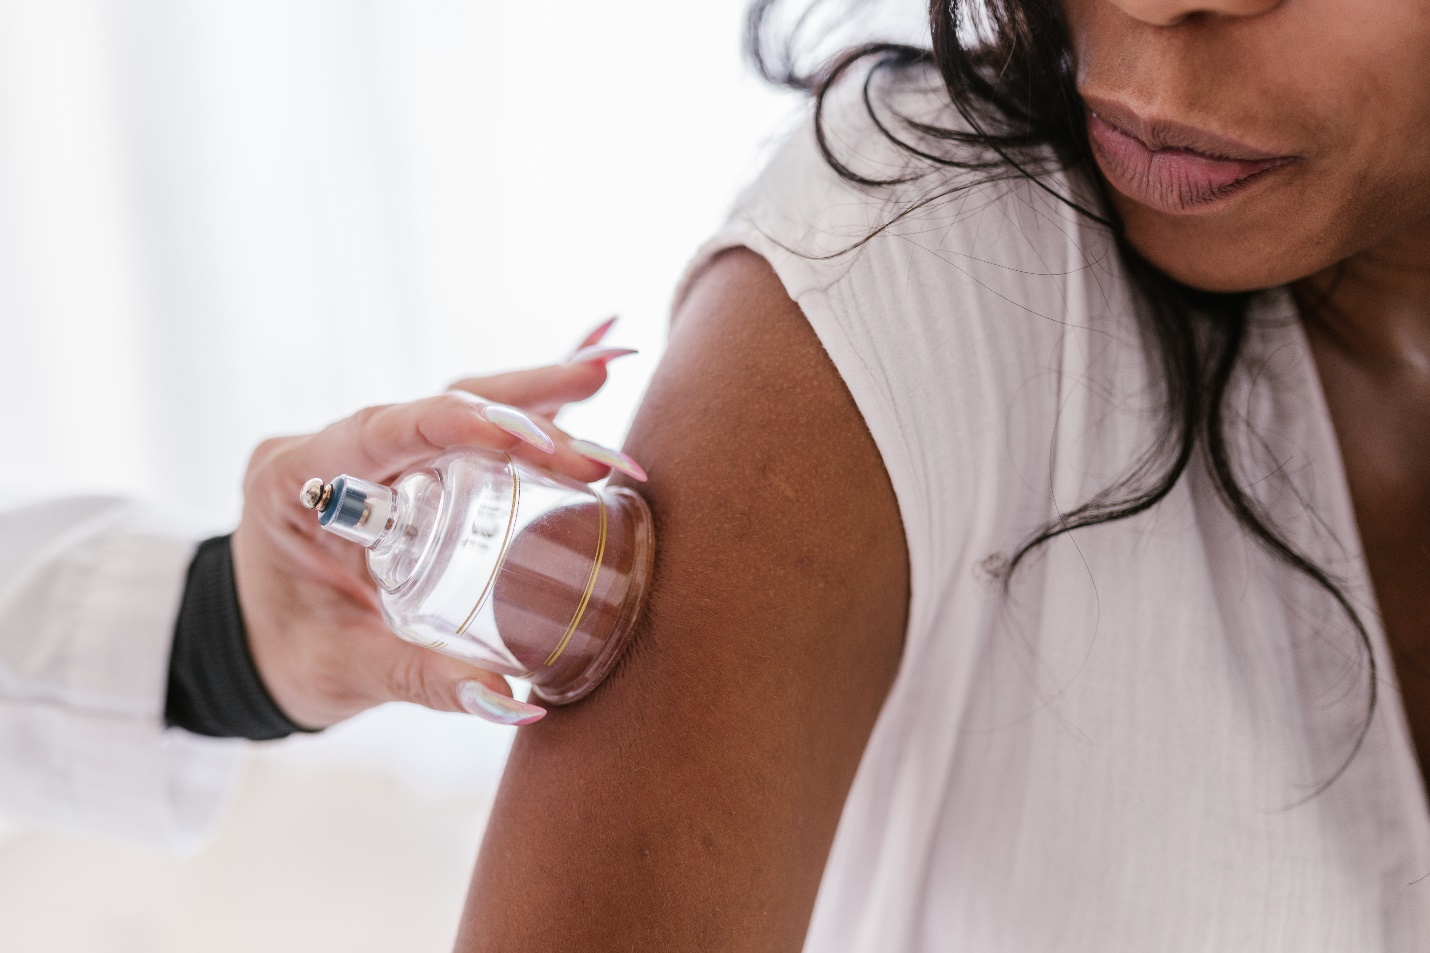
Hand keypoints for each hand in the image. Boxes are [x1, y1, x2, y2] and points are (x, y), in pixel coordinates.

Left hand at [231, 324, 644, 728]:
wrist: (250, 650)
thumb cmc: (285, 657)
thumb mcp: (345, 671)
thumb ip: (426, 681)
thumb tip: (515, 701)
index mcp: (295, 479)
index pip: (381, 430)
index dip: (458, 423)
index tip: (534, 437)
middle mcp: (335, 449)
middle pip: (435, 406)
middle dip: (522, 403)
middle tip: (595, 405)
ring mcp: (373, 452)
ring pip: (459, 406)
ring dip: (534, 397)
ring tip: (602, 372)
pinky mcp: (407, 465)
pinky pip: (468, 430)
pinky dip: (524, 411)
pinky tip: (577, 387)